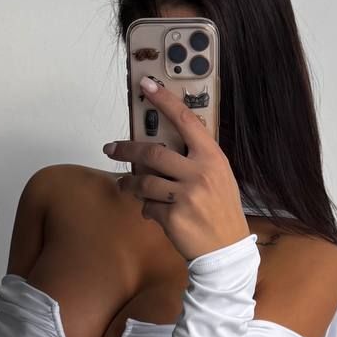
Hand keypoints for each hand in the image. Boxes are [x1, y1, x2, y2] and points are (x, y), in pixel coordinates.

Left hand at [104, 75, 250, 261]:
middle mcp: (199, 173)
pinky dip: (146, 210)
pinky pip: (148, 207)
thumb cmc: (221, 212)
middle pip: (152, 152)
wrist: (226, 251)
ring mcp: (186, 196)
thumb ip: (196, 160)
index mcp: (212, 158)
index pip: (186, 120)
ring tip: (125, 185)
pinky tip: (153, 213)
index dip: (165, 101)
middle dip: (126, 149)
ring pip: (143, 181)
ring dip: (129, 184)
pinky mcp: (173, 217)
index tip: (147, 85)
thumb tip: (163, 147)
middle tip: (110, 148)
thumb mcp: (219, 178)